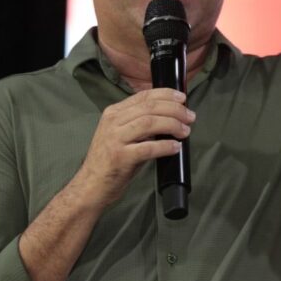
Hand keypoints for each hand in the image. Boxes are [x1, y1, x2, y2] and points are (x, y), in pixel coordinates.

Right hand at [76, 88, 194, 206]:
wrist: (90, 186)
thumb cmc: (110, 161)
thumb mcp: (122, 135)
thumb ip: (140, 124)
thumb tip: (170, 118)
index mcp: (113, 113)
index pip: (143, 96)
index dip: (166, 94)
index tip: (182, 98)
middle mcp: (113, 122)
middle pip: (149, 107)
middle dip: (174, 110)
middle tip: (190, 117)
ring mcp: (115, 139)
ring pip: (150, 123)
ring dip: (172, 125)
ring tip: (186, 131)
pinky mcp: (120, 157)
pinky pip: (148, 148)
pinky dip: (165, 146)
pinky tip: (175, 147)